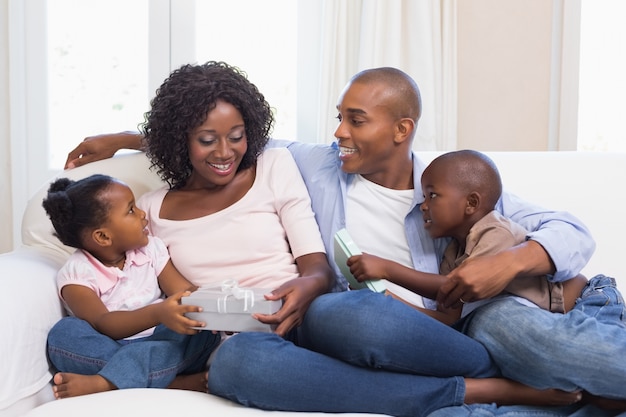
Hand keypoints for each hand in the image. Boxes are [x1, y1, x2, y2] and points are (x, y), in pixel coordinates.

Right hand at [64, 131, 141, 168]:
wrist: (118, 140)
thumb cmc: (108, 149)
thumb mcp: (94, 158)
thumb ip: (82, 162)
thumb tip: (70, 165)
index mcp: (83, 145)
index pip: (71, 155)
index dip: (68, 162)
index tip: (66, 169)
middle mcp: (85, 140)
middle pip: (76, 152)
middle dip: (73, 160)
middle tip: (71, 168)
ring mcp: (90, 139)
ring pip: (82, 149)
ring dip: (80, 157)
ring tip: (81, 164)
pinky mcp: (95, 139)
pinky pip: (87, 147)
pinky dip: (86, 153)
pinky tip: (91, 158)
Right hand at [158, 291, 205, 333]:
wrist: (158, 314)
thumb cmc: (167, 304)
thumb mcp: (173, 297)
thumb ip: (181, 294)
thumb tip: (190, 293)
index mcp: (176, 309)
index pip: (186, 309)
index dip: (194, 309)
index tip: (201, 309)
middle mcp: (175, 318)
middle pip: (186, 322)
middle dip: (195, 324)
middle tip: (203, 323)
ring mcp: (175, 325)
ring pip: (185, 330)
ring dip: (194, 330)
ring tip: (201, 329)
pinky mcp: (175, 329)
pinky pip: (183, 332)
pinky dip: (190, 333)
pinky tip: (196, 331)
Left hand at [253, 276, 320, 336]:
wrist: (315, 287)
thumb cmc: (302, 285)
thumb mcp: (289, 285)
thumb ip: (277, 292)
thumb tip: (266, 297)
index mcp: (293, 307)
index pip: (277, 318)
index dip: (264, 319)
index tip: (255, 315)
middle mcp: (296, 316)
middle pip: (281, 331)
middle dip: (268, 330)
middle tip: (258, 322)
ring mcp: (298, 319)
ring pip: (285, 331)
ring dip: (274, 330)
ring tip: (264, 322)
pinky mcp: (299, 320)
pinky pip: (288, 328)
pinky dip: (280, 328)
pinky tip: (273, 322)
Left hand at [347, 253, 388, 281]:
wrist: (386, 268)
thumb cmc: (379, 263)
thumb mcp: (369, 256)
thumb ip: (362, 256)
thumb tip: (355, 258)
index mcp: (362, 256)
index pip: (350, 260)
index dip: (349, 264)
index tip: (350, 266)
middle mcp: (362, 262)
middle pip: (351, 269)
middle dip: (353, 272)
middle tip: (357, 272)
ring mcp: (364, 268)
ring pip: (354, 275)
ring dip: (357, 277)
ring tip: (361, 276)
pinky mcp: (366, 275)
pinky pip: (359, 279)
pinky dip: (360, 280)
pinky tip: (362, 279)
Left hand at [437, 240, 554, 308]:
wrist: (503, 266)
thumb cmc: (485, 262)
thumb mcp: (467, 263)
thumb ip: (455, 272)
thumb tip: (446, 279)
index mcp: (459, 275)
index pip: (444, 289)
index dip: (440, 296)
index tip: (438, 300)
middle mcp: (465, 284)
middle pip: (451, 298)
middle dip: (446, 303)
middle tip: (443, 306)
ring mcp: (474, 292)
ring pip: (461, 301)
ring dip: (456, 304)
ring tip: (452, 305)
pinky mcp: (482, 296)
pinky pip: (471, 301)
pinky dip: (467, 301)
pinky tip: (464, 300)